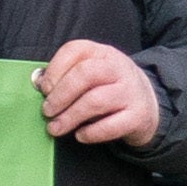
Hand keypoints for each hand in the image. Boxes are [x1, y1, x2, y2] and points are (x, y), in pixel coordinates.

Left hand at [40, 39, 163, 146]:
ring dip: (70, 116)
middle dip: (60, 94)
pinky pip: (111, 125)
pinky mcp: (139, 116)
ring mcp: (131, 92)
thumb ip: (66, 76)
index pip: (75, 50)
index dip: (55, 69)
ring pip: (96, 100)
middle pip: (85, 74)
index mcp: (102, 53)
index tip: (43, 89)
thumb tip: (39, 86)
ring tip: (55, 127)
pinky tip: (80, 135)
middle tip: (47, 111)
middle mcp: (119, 68)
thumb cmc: (107, 88)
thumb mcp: (91, 74)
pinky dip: (91, 133)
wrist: (148, 104)